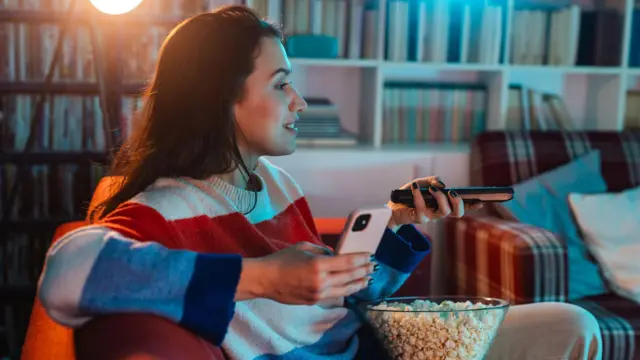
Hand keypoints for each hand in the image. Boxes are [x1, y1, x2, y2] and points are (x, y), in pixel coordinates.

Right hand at [237, 242, 374, 304]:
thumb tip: (336, 254)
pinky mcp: (314, 301)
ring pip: (345, 290)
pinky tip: (350, 287)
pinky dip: (345, 290)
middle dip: (363, 271)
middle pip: (349, 276)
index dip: (361, 259)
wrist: (265, 280)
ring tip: (367, 279)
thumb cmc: (282, 260)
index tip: (370, 256)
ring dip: (358, 284)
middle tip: (373, 267)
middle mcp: (321, 281)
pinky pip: (334, 295)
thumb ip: (322, 251)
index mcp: (318, 264)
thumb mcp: (304, 247)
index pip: (346, 262)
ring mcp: (318, 293)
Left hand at [387, 176, 482, 227]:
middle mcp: (439, 212)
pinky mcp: (419, 219)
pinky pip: (422, 209)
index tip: (480, 201)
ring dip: (441, 198)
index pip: (461, 206)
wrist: (392, 206)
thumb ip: (433, 180)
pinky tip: (414, 188)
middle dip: (458, 203)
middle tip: (452, 193)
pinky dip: (419, 196)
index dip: (472, 205)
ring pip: (444, 212)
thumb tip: (442, 185)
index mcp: (443, 204)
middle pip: (457, 214)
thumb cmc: (409, 195)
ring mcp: (430, 217)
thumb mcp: (421, 183)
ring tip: (432, 189)